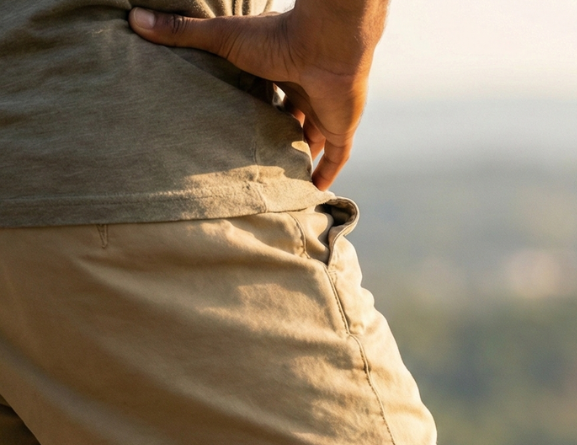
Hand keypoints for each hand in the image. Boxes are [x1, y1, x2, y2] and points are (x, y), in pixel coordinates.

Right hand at [129, 1, 388, 188]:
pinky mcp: (341, 128)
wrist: (326, 43)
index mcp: (280, 69)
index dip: (256, 106)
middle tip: (257, 158)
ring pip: (313, 138)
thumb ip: (182, 32)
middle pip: (290, 117)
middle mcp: (304, 90)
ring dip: (301, 154)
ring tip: (282, 178)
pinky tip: (315, 190)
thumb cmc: (276, 38)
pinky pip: (337, 157)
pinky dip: (327, 173)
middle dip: (278, 134)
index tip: (238, 124)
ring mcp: (325, 111)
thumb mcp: (223, 38)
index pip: (268, 92)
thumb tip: (134, 20)